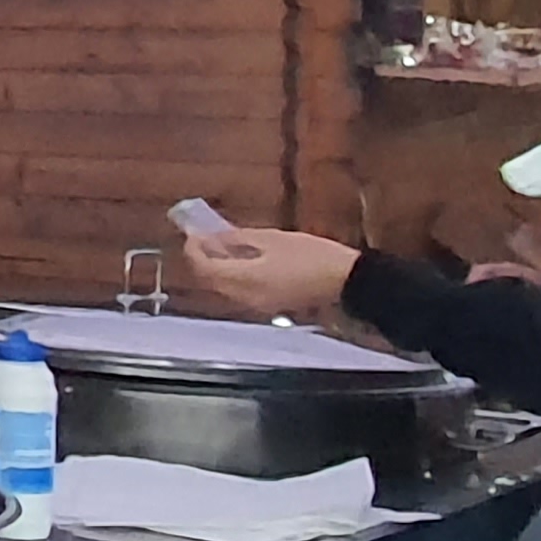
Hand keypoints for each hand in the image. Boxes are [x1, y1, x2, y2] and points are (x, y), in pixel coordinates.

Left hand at [179, 223, 357, 320]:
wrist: (347, 280)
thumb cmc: (312, 255)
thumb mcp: (273, 239)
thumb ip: (238, 239)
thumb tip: (213, 238)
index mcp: (244, 279)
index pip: (204, 269)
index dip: (194, 251)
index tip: (193, 235)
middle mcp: (245, 297)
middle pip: (211, 281)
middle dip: (202, 260)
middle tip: (204, 239)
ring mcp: (258, 305)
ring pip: (224, 288)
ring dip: (217, 269)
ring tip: (221, 246)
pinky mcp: (270, 306)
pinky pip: (240, 292)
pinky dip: (233, 276)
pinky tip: (241, 260)